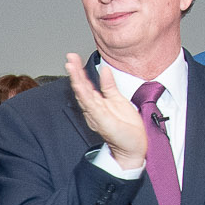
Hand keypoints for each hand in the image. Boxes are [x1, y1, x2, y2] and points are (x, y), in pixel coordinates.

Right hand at [64, 52, 144, 166]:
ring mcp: (95, 114)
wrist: (134, 146)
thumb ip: (109, 85)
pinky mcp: (101, 120)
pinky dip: (84, 94)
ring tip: (70, 66)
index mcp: (98, 103)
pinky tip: (80, 84)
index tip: (74, 58)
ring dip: (76, 79)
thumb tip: (104, 69)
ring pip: (82, 94)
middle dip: (74, 71)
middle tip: (69, 57)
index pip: (86, 83)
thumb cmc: (127, 128)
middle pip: (81, 87)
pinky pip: (90, 105)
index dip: (80, 70)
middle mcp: (93, 108)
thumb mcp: (118, 99)